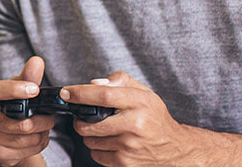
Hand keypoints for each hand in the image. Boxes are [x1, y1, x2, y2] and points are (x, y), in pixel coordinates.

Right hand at [0, 56, 53, 166]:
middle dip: (43, 120)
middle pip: (20, 123)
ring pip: (28, 138)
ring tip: (43, 124)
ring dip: (43, 132)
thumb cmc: (6, 107)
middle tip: (50, 115)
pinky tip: (36, 136)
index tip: (35, 90)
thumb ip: (27, 77)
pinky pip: (29, 149)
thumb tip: (37, 62)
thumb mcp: (15, 89)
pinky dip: (39, 142)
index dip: (15, 89)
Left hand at [64, 72, 241, 165]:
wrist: (175, 148)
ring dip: (90, 135)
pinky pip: (96, 154)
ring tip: (103, 130)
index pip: (103, 95)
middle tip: (82, 116)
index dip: (80, 93)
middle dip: (79, 119)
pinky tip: (110, 143)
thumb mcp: (144, 93)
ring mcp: (129, 146)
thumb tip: (94, 83)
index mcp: (140, 103)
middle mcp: (134, 125)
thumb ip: (120, 81)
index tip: (66, 93)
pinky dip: (98, 149)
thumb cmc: (154, 117)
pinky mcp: (125, 162)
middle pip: (89, 123)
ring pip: (90, 140)